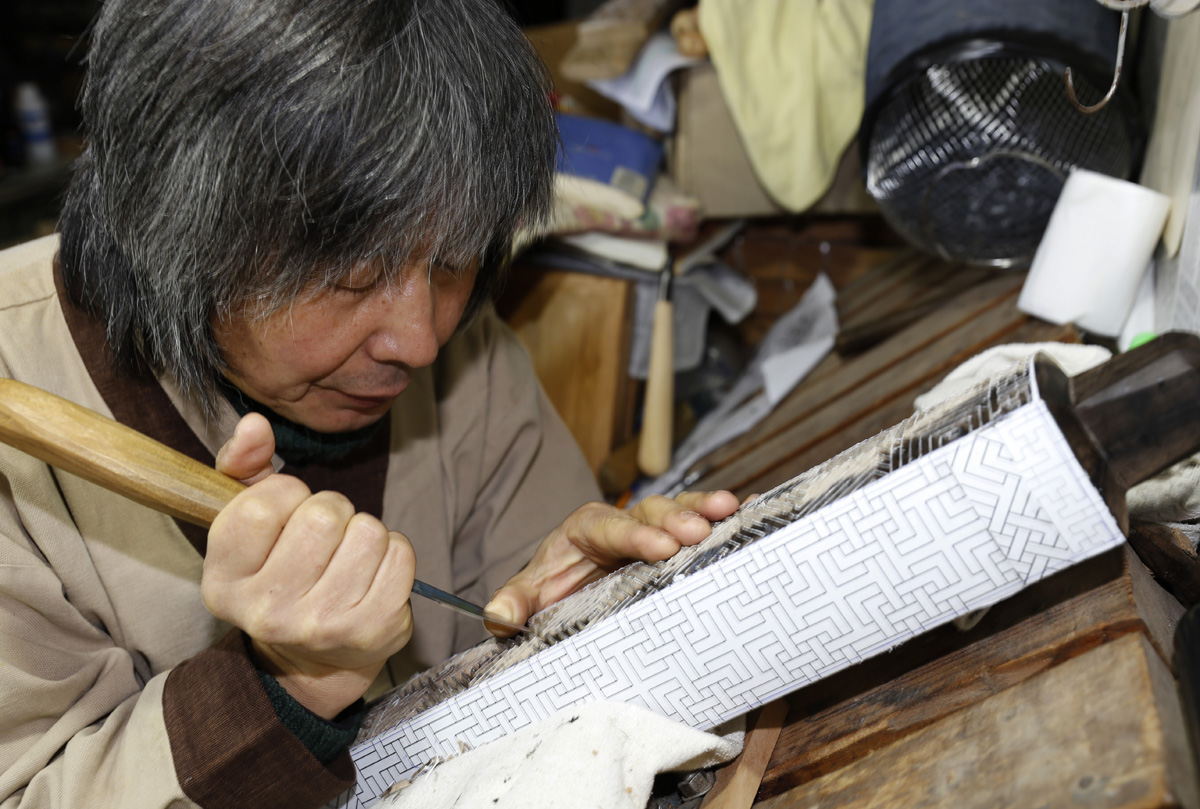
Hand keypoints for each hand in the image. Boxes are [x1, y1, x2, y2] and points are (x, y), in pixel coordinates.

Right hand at [203, 415, 415, 718]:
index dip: (286, 493)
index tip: (287, 513)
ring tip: (349, 555)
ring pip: (368, 531)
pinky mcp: (372, 630)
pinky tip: (373, 573)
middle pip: (324, 514)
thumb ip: (243, 466)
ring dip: (365, 532)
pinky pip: (400, 555)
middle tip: (326, 536)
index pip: (264, 503)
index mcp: (224, 581)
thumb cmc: (282, 572)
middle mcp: (266, 612)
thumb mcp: (248, 523)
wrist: (313, 659)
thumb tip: (254, 424)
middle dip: (333, 510)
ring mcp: (321, 625)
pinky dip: (394, 553)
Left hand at [484, 490, 738, 634]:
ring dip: (704, 509)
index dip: (636, 536)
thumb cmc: (553, 585)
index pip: (610, 527)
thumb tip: (501, 615)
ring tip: (731, 509)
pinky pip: (701, 521)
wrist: (570, 584)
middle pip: (651, 512)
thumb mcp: (530, 594)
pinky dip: (725, 515)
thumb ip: (514, 601)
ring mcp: (653, 527)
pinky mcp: (674, 537)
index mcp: (586, 528)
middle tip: (699, 531)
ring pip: (679, 510)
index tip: (660, 547)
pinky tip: (751, 509)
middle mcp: (623, 521)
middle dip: (675, 519)